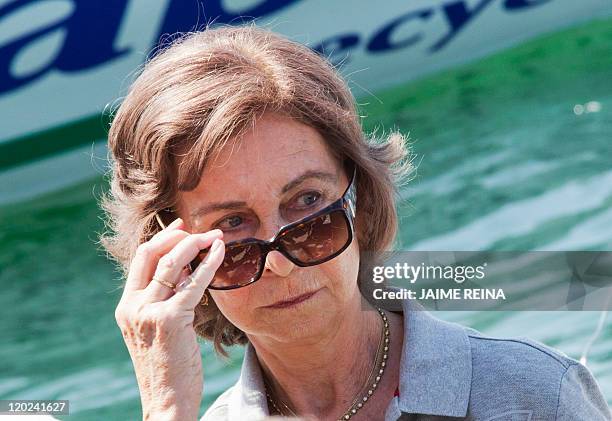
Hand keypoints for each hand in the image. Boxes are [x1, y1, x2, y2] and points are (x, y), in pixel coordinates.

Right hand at [114, 218, 224, 420]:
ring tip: (217, 238)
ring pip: (172, 262)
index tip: (181, 227)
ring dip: (197, 245)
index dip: (161, 238)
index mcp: (126, 306)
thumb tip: (186, 270)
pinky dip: (209, 263)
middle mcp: (133, 306)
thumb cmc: (167, 368)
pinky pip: (194, 282)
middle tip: (204, 231)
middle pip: (152, 253)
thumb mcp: (158, 330)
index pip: (140, 259)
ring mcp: (149, 311)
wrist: (166, 402)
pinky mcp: (170, 319)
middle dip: (180, 236)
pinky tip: (221, 253)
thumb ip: (165, 300)